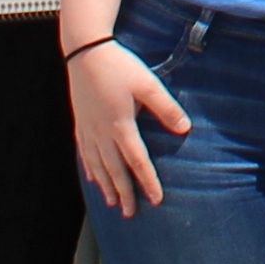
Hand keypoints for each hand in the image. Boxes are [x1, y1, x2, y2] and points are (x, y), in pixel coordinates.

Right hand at [70, 42, 187, 215]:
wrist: (85, 50)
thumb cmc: (118, 65)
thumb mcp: (148, 83)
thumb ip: (166, 107)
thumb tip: (184, 129)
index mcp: (120, 125)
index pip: (137, 161)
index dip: (147, 182)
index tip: (156, 200)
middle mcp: (102, 132)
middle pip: (114, 170)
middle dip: (123, 192)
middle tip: (129, 213)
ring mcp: (88, 128)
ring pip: (97, 165)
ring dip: (105, 185)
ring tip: (111, 202)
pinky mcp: (80, 122)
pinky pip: (84, 153)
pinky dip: (90, 169)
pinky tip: (92, 177)